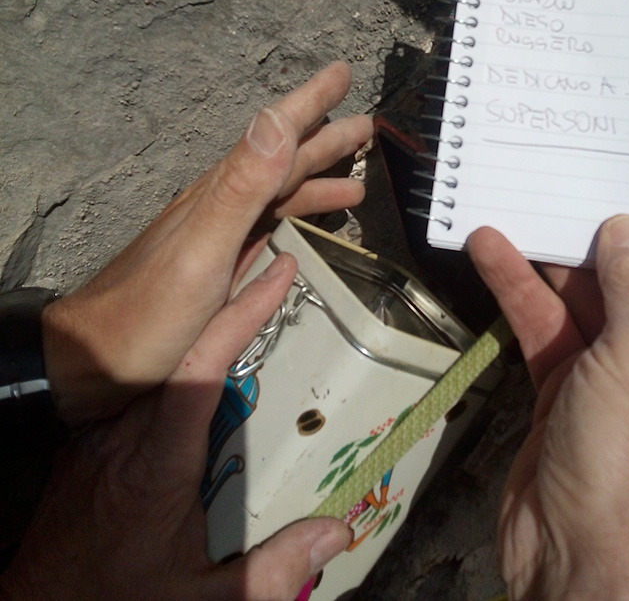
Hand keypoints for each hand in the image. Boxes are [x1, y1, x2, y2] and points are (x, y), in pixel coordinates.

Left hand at [0, 254, 350, 600]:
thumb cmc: (116, 600)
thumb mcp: (202, 599)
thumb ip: (270, 572)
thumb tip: (335, 535)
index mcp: (157, 462)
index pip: (202, 368)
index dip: (240, 315)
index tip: (276, 274)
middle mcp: (130, 432)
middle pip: (185, 345)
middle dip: (232, 295)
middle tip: (275, 255)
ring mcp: (110, 430)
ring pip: (166, 357)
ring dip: (209, 316)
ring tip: (251, 278)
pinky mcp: (101, 437)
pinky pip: (150, 377)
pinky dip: (184, 347)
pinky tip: (208, 342)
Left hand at [42, 61, 372, 424]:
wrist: (93, 364)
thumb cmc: (148, 312)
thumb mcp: (202, 248)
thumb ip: (242, 186)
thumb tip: (277, 118)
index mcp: (224, 195)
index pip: (276, 136)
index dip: (310, 103)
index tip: (343, 73)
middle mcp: (223, 208)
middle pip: (283, 165)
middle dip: (325, 142)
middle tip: (366, 126)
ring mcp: (219, 239)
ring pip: (277, 198)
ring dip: (316, 184)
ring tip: (355, 186)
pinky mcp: (216, 268)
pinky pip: (266, 230)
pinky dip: (291, 221)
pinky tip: (301, 232)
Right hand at [466, 204, 628, 600]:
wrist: (586, 562)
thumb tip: (628, 227)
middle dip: (617, 228)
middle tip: (584, 173)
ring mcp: (615, 371)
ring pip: (587, 297)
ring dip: (555, 255)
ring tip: (525, 198)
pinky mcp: (564, 388)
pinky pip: (545, 327)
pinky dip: (519, 289)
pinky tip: (489, 248)